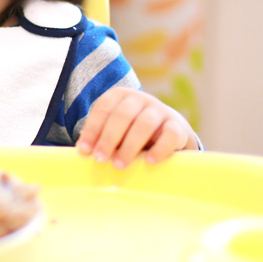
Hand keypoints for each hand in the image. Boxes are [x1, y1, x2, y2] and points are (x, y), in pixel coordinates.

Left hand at [76, 87, 197, 169]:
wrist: (168, 130)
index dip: (92, 129)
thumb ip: (100, 137)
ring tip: (119, 165)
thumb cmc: (131, 132)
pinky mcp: (178, 125)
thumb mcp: (115, 129)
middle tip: (100, 160)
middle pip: (122, 115)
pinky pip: (170, 134)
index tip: (84, 151)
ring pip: (145, 123)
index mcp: (119, 96)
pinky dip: (160, 148)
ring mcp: (160, 110)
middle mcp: (140, 99)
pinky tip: (149, 162)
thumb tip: (84, 152)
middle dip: (108, 138)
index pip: (103, 108)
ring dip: (129, 146)